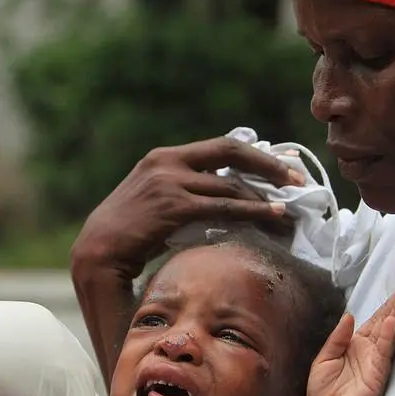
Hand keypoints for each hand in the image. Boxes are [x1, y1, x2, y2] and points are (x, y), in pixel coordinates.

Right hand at [70, 137, 303, 280]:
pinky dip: (253, 212)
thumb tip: (220, 197)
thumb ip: (182, 191)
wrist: (97, 249)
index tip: (282, 164)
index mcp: (163, 157)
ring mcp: (170, 182)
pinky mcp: (173, 206)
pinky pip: (224, 207)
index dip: (255, 154)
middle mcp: (167, 162)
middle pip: (232, 153)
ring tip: (290, 213)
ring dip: (266, 199)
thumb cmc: (127, 233)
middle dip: (269, 166)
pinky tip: (273, 218)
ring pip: (231, 185)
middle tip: (297, 180)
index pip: (220, 146)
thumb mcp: (153, 199)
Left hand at [307, 278, 394, 395]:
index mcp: (356, 345)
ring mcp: (376, 362)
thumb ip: (337, 338)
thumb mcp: (324, 359)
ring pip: (390, 332)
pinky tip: (392, 322)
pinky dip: (388, 336)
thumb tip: (349, 316)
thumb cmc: (324, 392)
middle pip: (388, 321)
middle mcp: (370, 351)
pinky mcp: (377, 374)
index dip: (388, 303)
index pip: (376, 320)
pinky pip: (383, 352)